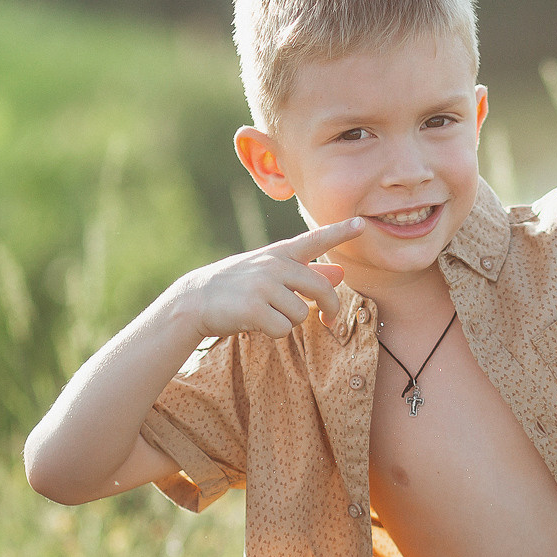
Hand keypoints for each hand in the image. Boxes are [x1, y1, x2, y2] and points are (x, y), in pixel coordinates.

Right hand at [174, 218, 358, 339]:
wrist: (194, 300)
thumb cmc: (237, 286)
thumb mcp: (269, 272)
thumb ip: (307, 273)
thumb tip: (340, 273)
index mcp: (279, 253)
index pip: (315, 239)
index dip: (340, 232)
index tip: (361, 224)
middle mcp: (274, 264)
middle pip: (322, 288)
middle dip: (330, 308)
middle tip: (329, 320)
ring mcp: (264, 285)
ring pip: (301, 314)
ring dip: (289, 321)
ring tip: (265, 314)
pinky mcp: (254, 308)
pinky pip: (283, 329)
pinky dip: (273, 332)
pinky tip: (255, 323)